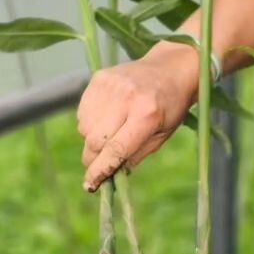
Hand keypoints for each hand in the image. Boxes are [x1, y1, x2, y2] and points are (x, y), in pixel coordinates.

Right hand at [77, 42, 199, 190]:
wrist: (171, 68)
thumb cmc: (170, 107)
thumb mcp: (162, 135)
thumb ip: (135, 155)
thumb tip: (109, 175)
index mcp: (147, 115)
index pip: (115, 149)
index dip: (100, 170)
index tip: (90, 185)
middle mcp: (126, 98)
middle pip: (95, 141)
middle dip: (93, 159)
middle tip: (98, 164)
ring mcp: (111, 86)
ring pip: (85, 128)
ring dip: (92, 140)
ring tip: (110, 133)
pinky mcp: (99, 78)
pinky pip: (82, 112)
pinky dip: (89, 123)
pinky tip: (106, 119)